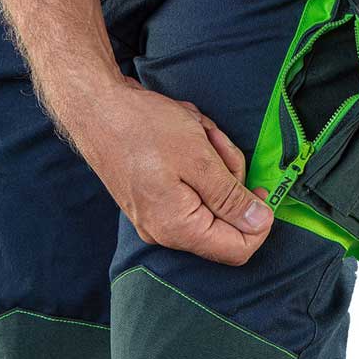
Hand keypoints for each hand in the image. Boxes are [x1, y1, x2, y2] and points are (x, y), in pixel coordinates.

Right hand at [73, 79, 273, 265]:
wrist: (97, 109)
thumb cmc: (143, 128)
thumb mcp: (200, 159)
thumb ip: (232, 198)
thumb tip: (260, 223)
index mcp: (178, 228)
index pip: (238, 250)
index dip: (259, 222)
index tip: (261, 188)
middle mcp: (166, 232)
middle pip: (225, 222)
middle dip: (231, 180)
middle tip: (216, 144)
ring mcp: (157, 218)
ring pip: (210, 202)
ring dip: (215, 165)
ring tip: (198, 134)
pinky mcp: (153, 201)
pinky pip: (191, 191)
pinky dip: (199, 165)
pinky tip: (187, 140)